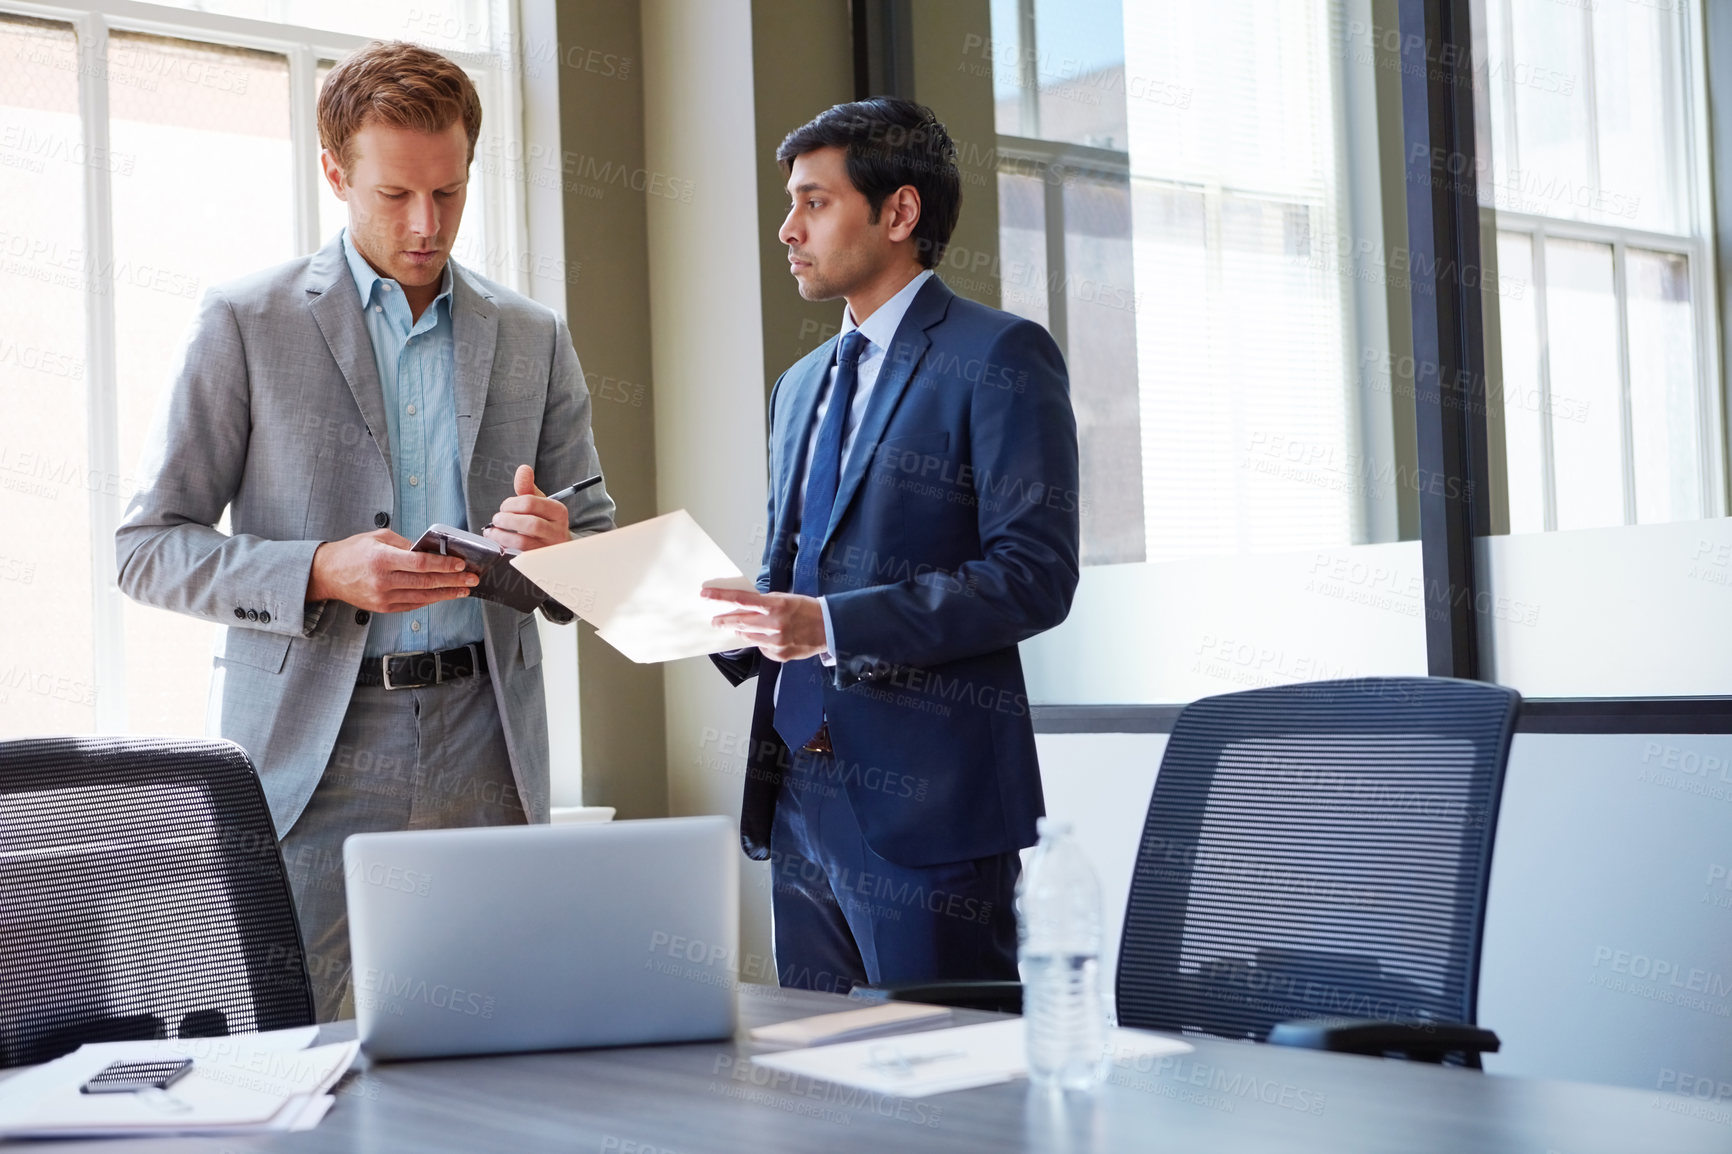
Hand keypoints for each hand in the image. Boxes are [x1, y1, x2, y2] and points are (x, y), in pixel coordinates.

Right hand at [307, 529, 476, 612]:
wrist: (327, 574)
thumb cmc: (352, 552)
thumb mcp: (377, 537)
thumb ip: (405, 544)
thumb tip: (430, 551)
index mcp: (381, 559)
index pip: (420, 563)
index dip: (444, 565)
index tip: (460, 564)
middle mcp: (382, 580)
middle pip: (426, 582)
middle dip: (453, 581)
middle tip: (472, 579)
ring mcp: (383, 597)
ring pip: (422, 597)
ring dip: (446, 594)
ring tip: (464, 589)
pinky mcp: (383, 608)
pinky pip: (412, 604)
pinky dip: (430, 600)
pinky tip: (443, 595)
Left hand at [484, 465, 571, 551]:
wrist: (556, 544)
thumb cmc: (544, 520)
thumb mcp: (538, 501)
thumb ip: (527, 486)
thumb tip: (523, 469)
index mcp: (558, 511)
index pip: (531, 502)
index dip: (511, 504)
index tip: (505, 507)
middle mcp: (557, 530)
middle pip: (530, 523)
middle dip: (507, 520)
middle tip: (497, 518)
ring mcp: (549, 547)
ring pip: (523, 541)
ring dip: (502, 535)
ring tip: (493, 531)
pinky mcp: (539, 559)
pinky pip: (519, 554)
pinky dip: (505, 546)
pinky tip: (498, 541)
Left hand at [700, 587, 828, 662]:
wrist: (829, 628)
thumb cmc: (807, 609)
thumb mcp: (785, 598)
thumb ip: (764, 602)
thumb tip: (742, 604)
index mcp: (776, 605)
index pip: (742, 600)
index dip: (721, 597)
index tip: (705, 595)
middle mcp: (774, 624)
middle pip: (740, 622)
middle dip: (724, 621)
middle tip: (715, 621)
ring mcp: (777, 642)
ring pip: (748, 637)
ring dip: (743, 632)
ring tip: (744, 628)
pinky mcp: (780, 654)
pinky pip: (762, 648)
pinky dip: (761, 642)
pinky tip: (771, 638)